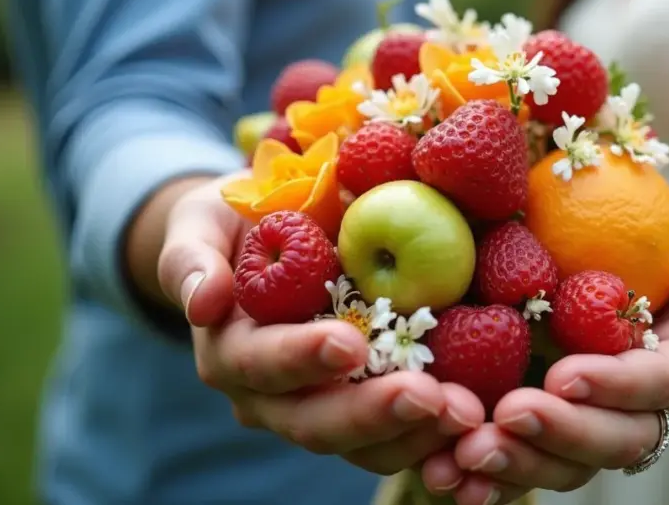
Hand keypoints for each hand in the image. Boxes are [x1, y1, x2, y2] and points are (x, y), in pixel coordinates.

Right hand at [156, 175, 485, 474]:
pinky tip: (476, 419)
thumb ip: (192, 259)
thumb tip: (202, 302)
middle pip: (316, 423)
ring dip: (414, 435)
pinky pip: (396, 436)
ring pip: (362, 444)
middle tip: (429, 397)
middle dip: (372, 414)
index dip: (302, 359)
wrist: (263, 245)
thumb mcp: (200, 225)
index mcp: (232, 354)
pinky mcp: (363, 406)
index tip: (348, 343)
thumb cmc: (234, 225)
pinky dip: (434, 435)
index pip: (263, 365)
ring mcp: (319, 408)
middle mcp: (270, 396)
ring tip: (465, 414)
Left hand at [418, 205, 668, 504]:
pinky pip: (535, 466)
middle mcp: (656, 413)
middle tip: (507, 418)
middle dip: (562, 434)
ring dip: (521, 466)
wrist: (644, 272)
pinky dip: (494, 479)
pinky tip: (447, 476)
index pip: (660, 385)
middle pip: (618, 440)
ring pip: (574, 466)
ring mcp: (607, 430)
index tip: (564, 375)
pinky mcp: (563, 436)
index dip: (615, 386)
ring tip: (466, 456)